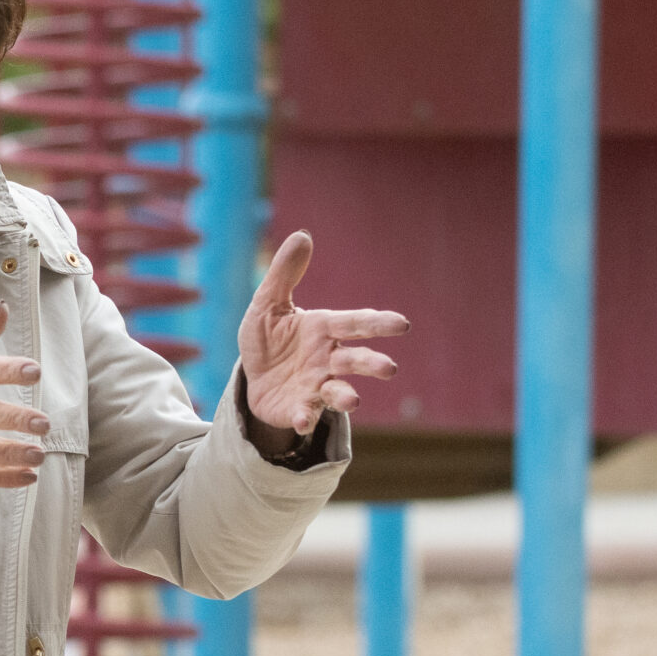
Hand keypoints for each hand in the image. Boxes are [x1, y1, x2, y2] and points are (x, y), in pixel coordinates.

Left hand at [237, 231, 409, 435]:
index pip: (354, 323)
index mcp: (323, 329)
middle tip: (388, 368)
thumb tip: (302, 235)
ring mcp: (316, 386)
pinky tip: (302, 420)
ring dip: (347, 396)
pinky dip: (305, 417)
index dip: (377, 323)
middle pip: (354, 361)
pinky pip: (305, 413)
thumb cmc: (269, 339)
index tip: (402, 324)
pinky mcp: (300, 408)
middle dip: (371, 364)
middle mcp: (327, 359)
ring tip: (354, 401)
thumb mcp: (268, 303)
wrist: (254, 378)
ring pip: (338, 392)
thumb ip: (284, 273)